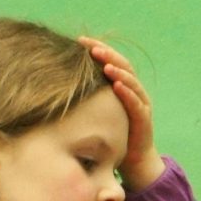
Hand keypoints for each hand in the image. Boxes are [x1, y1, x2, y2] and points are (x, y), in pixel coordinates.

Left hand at [79, 36, 162, 189]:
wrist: (134, 160)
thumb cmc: (114, 133)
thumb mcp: (98, 110)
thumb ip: (87, 95)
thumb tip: (56, 82)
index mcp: (123, 85)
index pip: (112, 60)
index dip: (98, 48)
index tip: (80, 40)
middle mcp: (134, 91)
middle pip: (123, 65)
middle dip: (108, 55)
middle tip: (92, 47)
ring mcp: (141, 104)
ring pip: (132, 82)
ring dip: (119, 72)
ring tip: (105, 65)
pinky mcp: (144, 120)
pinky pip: (137, 104)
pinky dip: (128, 93)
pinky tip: (118, 86)